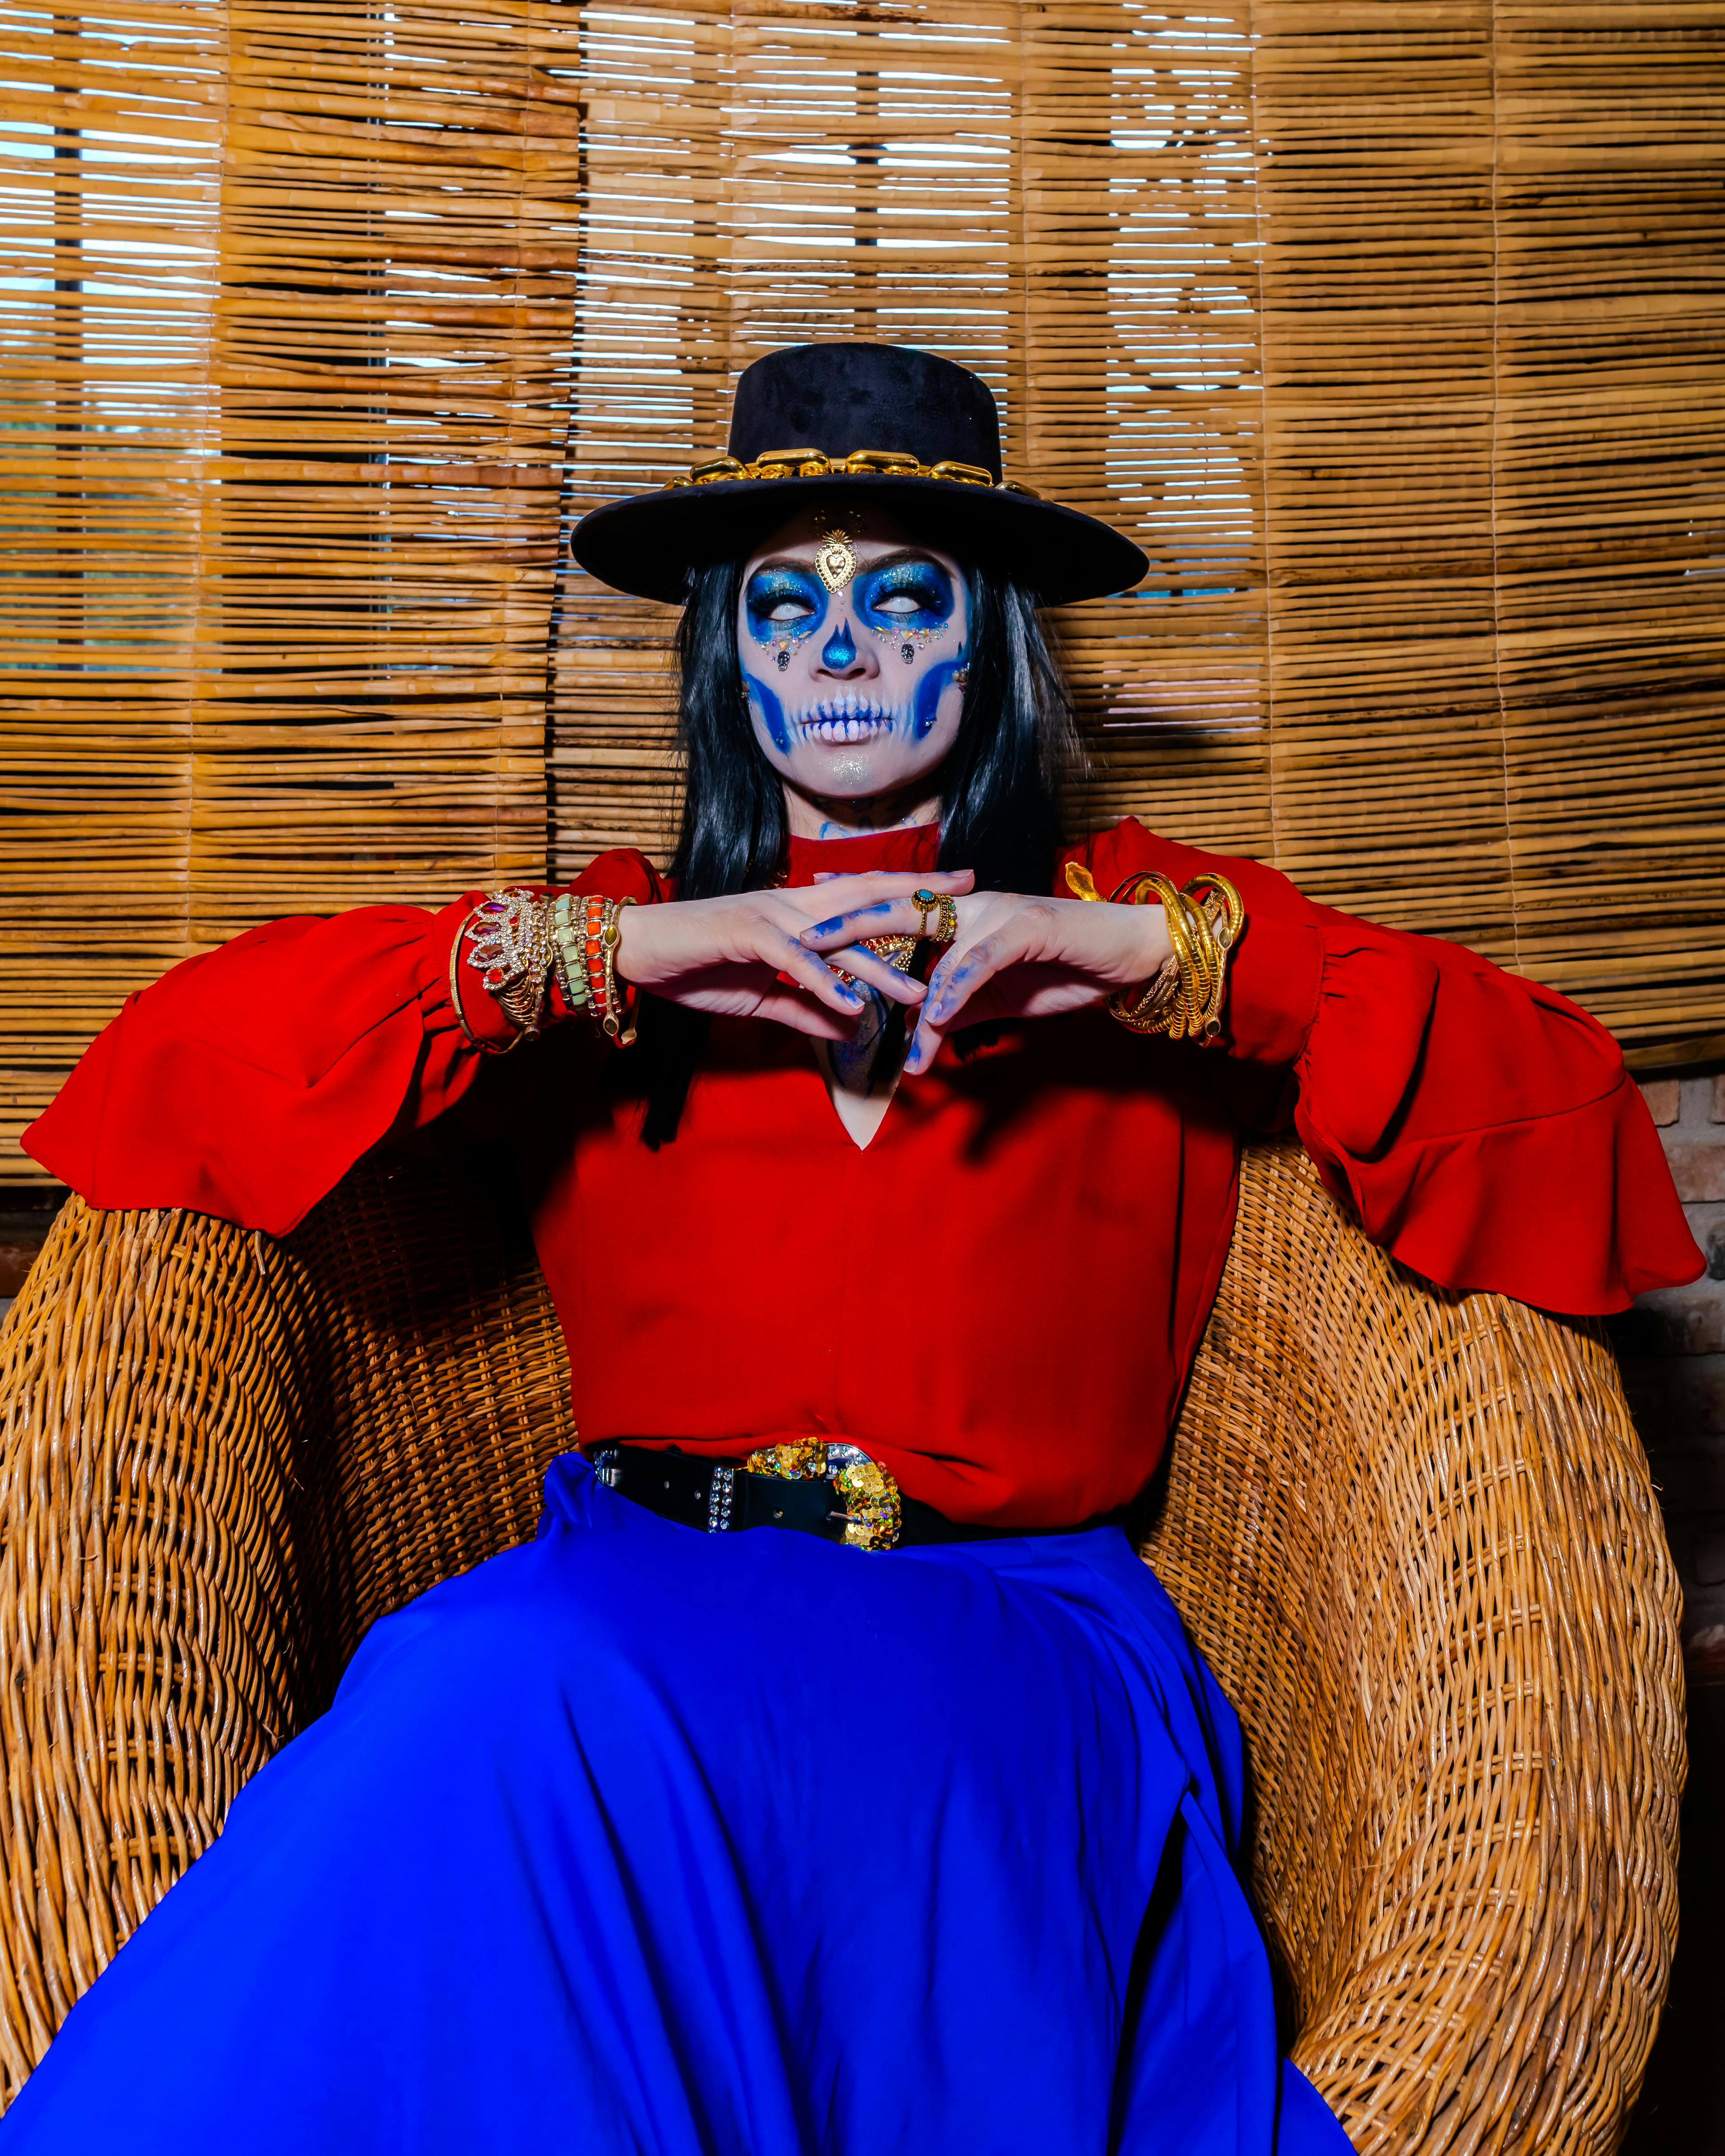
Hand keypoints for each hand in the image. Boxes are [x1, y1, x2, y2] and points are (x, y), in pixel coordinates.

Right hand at [614, 871, 972, 1040]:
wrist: (638, 952)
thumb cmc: (698, 968)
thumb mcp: (764, 998)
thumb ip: (809, 1012)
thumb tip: (855, 1031)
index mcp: (799, 915)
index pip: (865, 899)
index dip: (909, 892)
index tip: (956, 892)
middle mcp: (792, 907)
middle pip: (865, 899)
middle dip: (917, 899)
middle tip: (967, 900)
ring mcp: (769, 916)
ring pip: (836, 938)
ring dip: (878, 969)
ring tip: (917, 995)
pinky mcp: (744, 935)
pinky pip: (793, 961)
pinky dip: (822, 983)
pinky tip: (851, 1006)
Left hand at [797, 885, 1172, 1072]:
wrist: (1126, 954)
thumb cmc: (1063, 968)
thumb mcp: (995, 998)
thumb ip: (954, 1014)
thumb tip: (917, 1039)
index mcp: (961, 916)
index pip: (892, 909)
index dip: (847, 913)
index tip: (800, 922)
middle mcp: (973, 905)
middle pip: (895, 908)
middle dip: (845, 923)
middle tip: (800, 942)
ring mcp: (998, 913)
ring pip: (933, 941)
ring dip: (893, 978)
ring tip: (855, 995)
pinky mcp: (1028, 929)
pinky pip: (979, 962)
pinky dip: (954, 989)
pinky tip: (933, 1016)